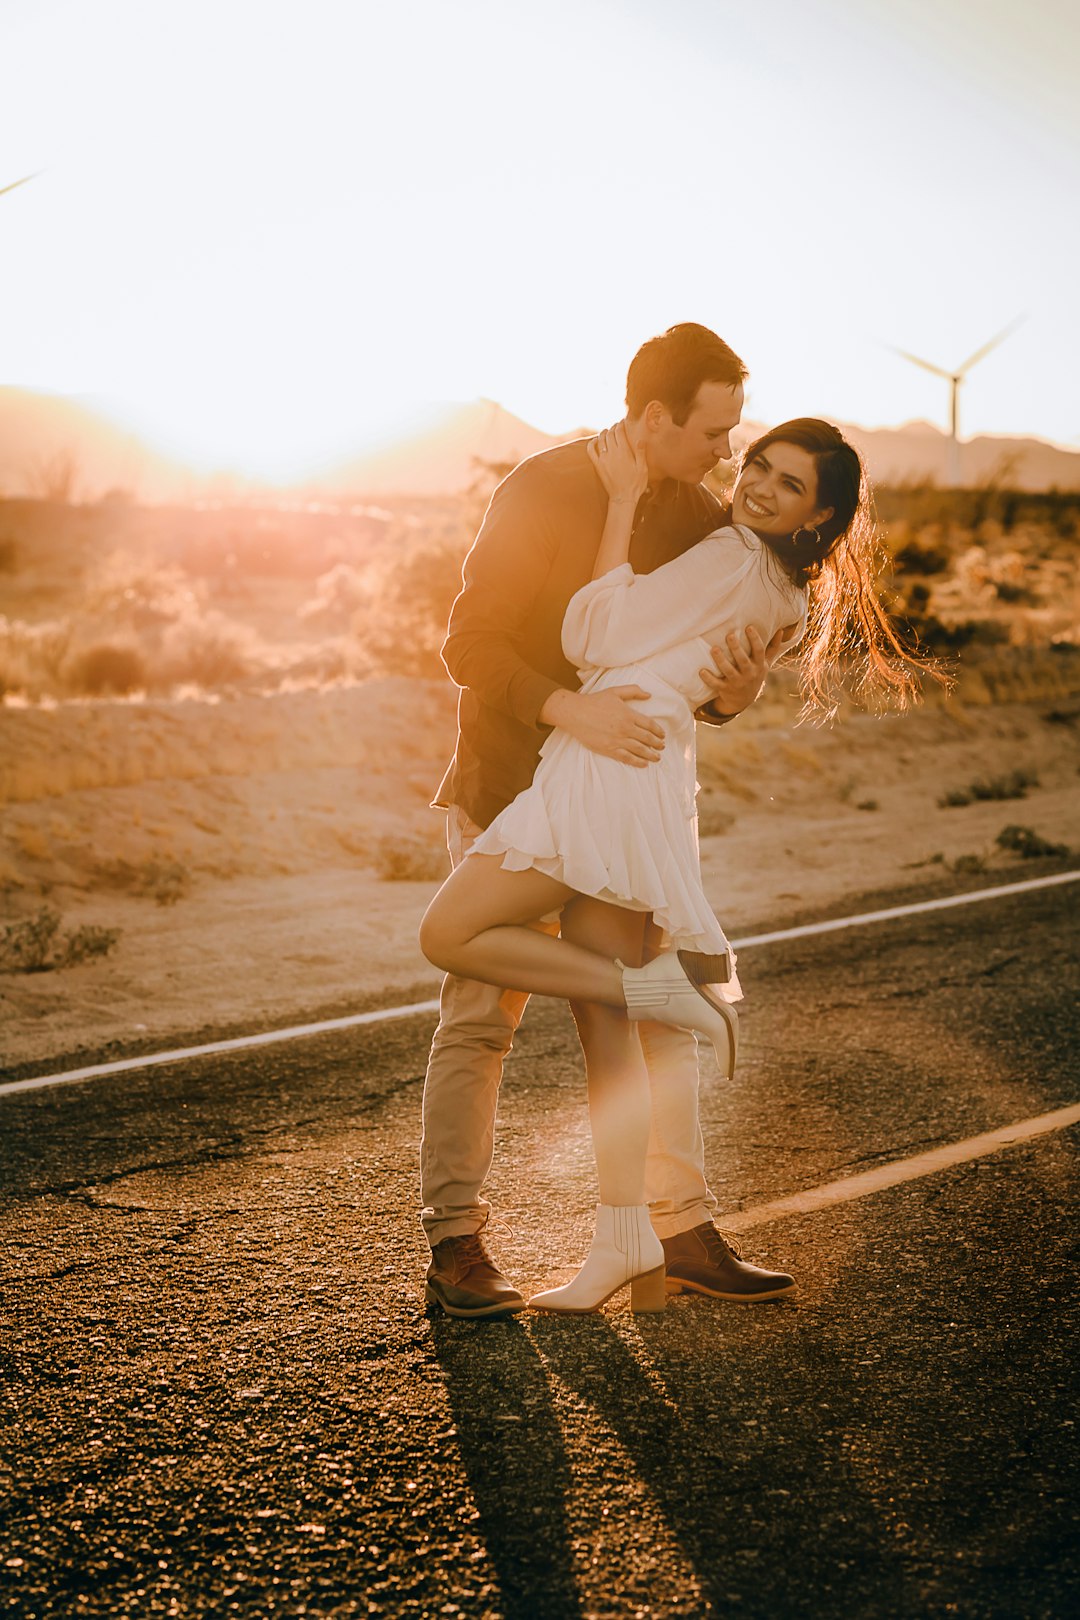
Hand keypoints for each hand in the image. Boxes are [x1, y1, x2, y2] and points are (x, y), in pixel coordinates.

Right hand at [541, 686, 663, 765]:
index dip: (658, 731)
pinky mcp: (608, 749)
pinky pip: (627, 758)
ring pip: (640, 750)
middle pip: (647, 738)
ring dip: (651, 754)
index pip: (649, 725)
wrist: (575, 713)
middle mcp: (625, 728)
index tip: (662, 735)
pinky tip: (644, 764)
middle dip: (657, 744)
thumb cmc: (594, 701)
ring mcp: (617, 740)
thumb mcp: (615, 691)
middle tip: (662, 747)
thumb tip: (649, 695)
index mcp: (628, 714)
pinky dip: (637, 762)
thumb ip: (633, 691)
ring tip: (657, 757)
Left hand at [587, 421, 648, 507]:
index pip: (620, 432)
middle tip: (617, 425)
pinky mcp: (598, 465)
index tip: (623, 421)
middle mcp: (612, 453)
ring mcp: (603, 459)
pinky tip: (596, 440)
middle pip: (610, 434)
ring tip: (608, 431)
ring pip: (601, 439)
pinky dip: (592, 442)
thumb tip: (640, 439)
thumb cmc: (636, 484)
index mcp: (624, 452)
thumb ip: (641, 453)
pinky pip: (591, 450)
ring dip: (604, 433)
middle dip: (613, 427)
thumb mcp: (643, 468)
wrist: (623, 498)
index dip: (621, 424)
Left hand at [698, 624, 790, 716]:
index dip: (755, 639)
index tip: (749, 627)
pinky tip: (701, 671)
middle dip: (736, 648)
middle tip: (729, 635)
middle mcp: (749, 674)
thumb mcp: (766, 663)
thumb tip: (782, 630)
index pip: (759, 651)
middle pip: (743, 660)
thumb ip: (773, 647)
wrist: (744, 700)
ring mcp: (737, 682)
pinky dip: (708, 678)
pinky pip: (716, 684)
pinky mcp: (725, 689)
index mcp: (759, 665)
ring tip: (714, 649)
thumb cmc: (754, 675)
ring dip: (721, 660)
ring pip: (728, 671)